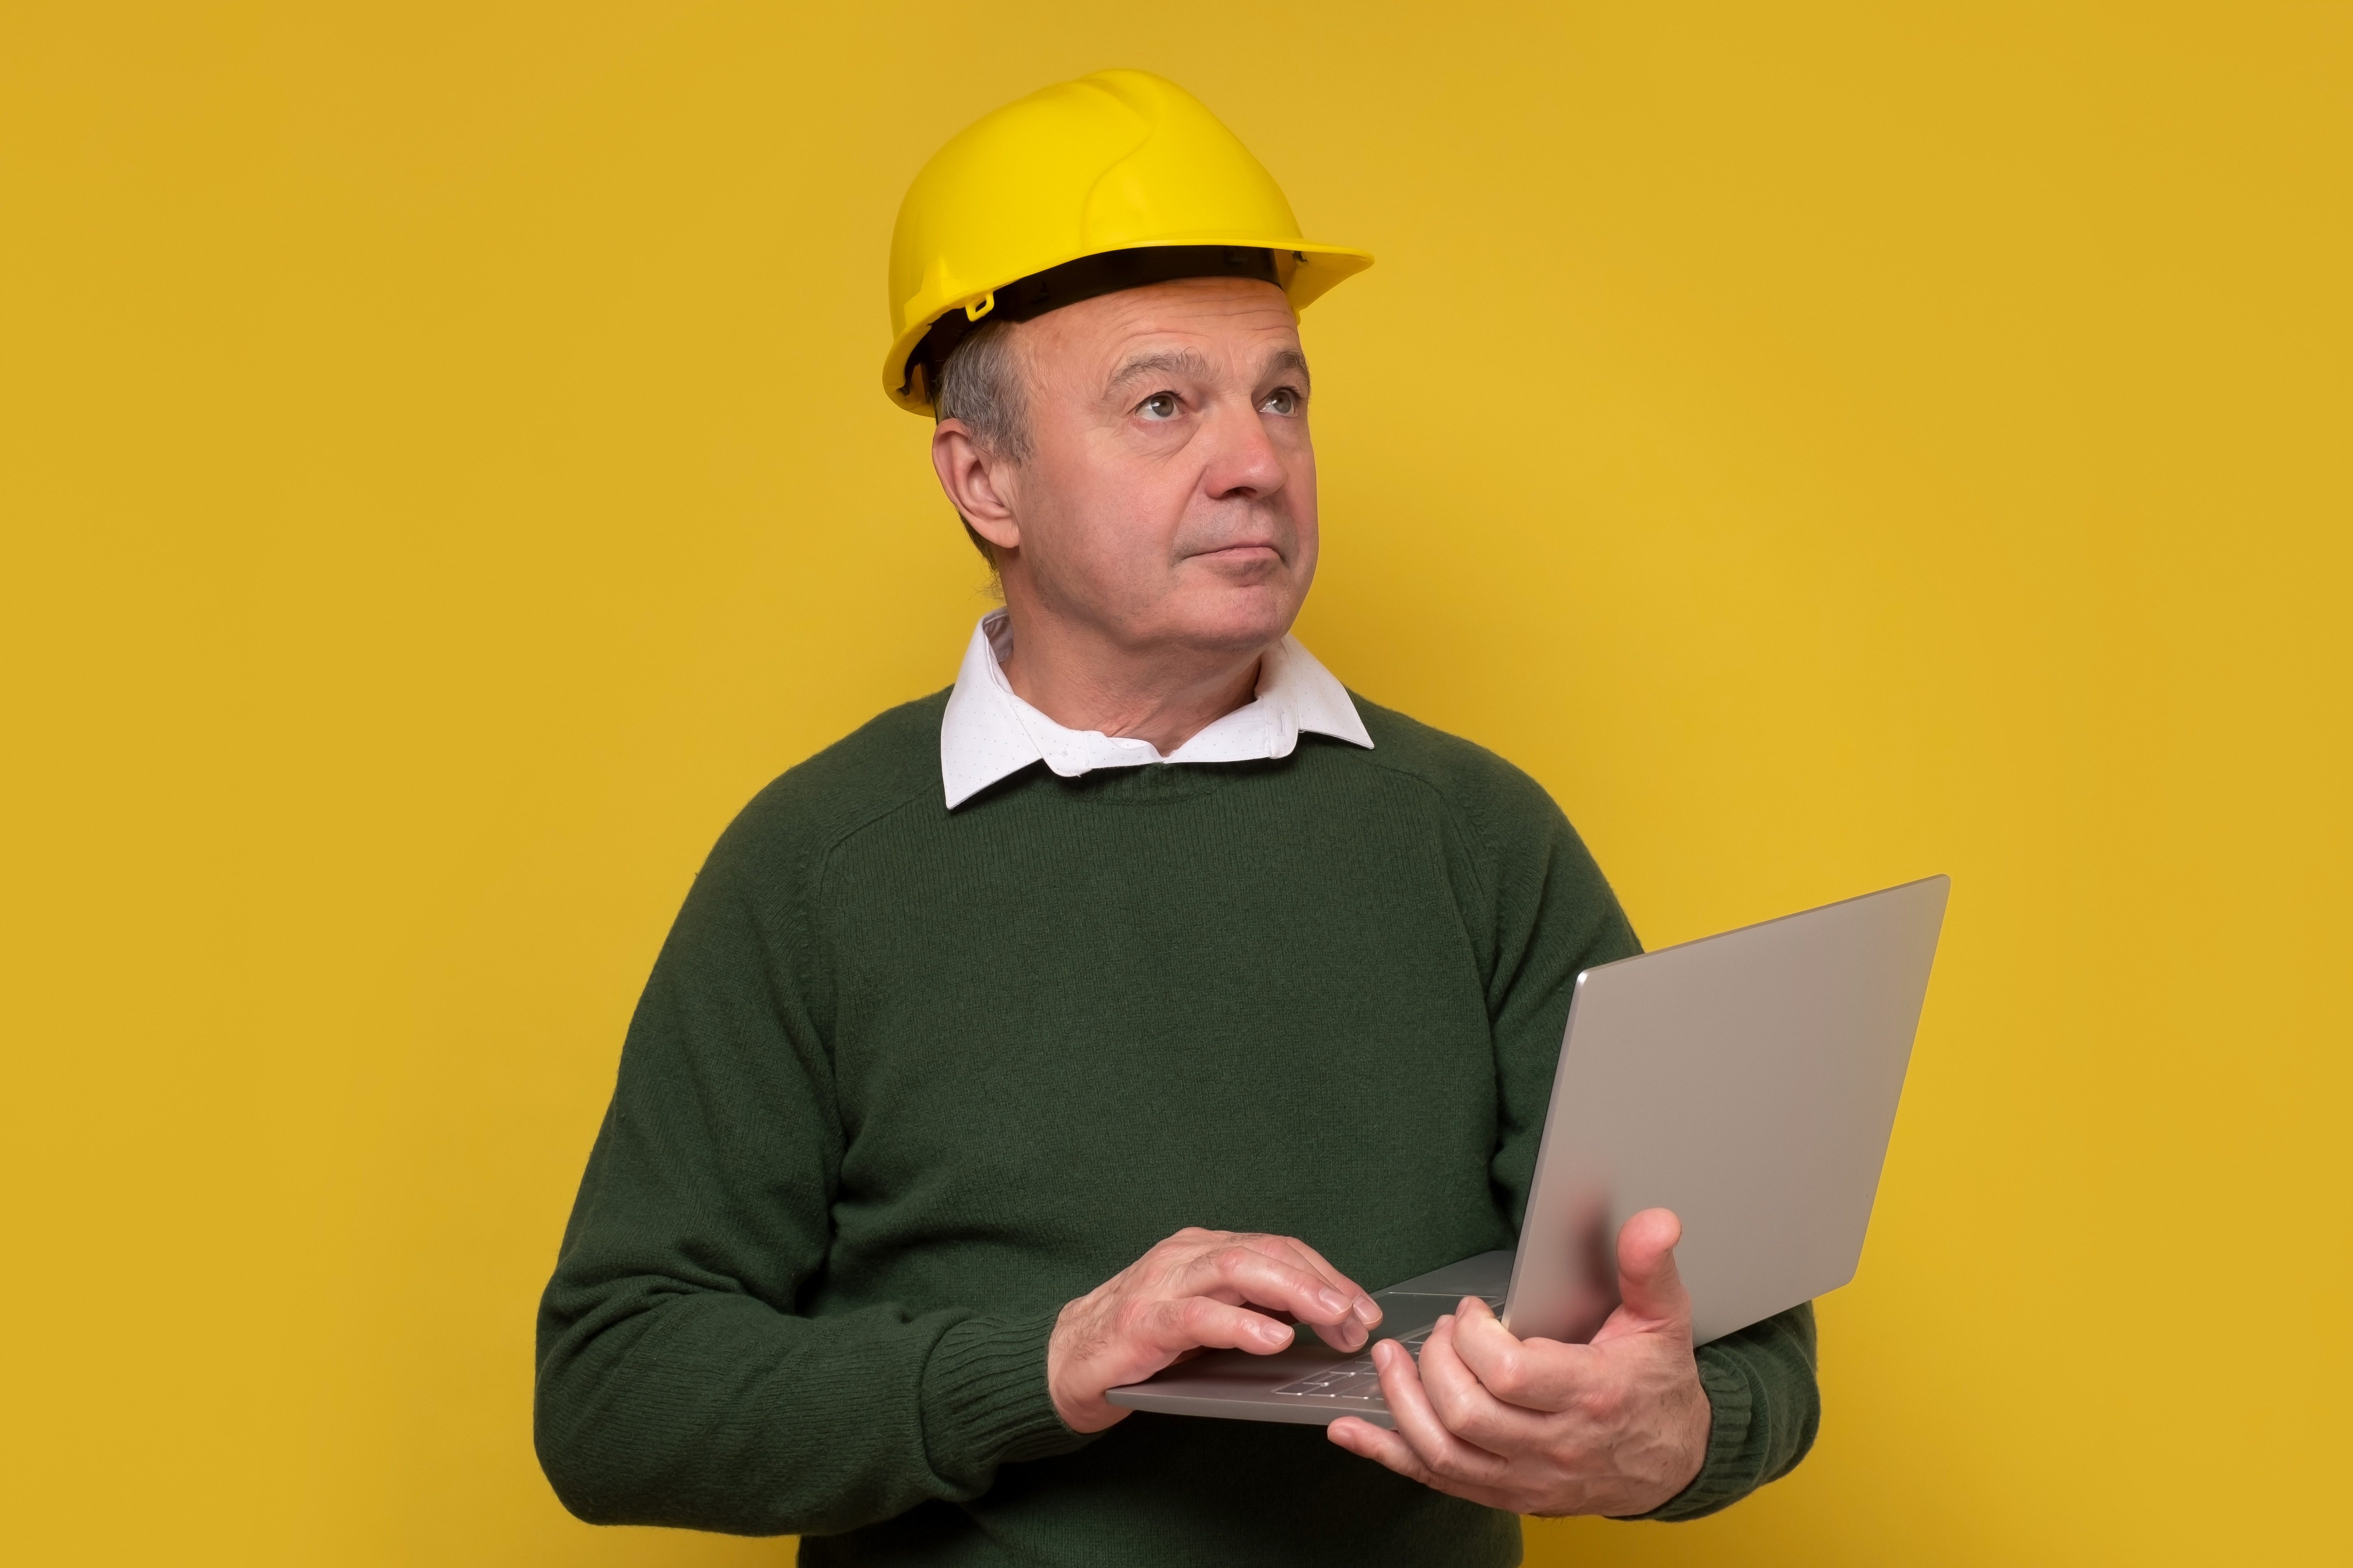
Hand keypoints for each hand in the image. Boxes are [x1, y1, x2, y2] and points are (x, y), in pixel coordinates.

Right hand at [1049, 1227, 1382, 1432]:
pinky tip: (1272, 1339)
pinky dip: (1240, 1325)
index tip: (1362, 1309)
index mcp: (1203, 1251)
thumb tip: (1318, 1317)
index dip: (1327, 1275)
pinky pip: (1197, 1316)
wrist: (1060, 1363)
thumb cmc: (1138, 1343)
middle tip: (1358, 1317)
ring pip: (1236, 1269)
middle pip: (1265, 1252)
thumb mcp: (1204, 1318)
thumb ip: (1249, 1308)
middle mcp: (1184, 1257)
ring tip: (1331, 1315)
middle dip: (1320, 1282)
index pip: (1278, 1249)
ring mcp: (1161, 1285)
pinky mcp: (1141, 1323)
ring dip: (1292, 1291)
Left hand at [1327, 1208, 1709, 1516]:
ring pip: (1443, 1451)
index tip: (1472, 1311)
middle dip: (1435, 1362)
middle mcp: (1555, 1445)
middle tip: (1439, 1332)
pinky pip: (1437, 1480)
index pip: (1507, 1372)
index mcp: (1590, 1395)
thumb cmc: (1658, 1387)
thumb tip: (1655, 1221)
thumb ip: (1649, 1269)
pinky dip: (1388, 1455)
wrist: (1673, 1463)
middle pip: (1465, 1412)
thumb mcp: (1663, 1321)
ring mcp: (1528, 1478)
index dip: (1473, 1335)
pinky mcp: (1507, 1495)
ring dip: (1402, 1402)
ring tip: (1388, 1360)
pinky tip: (1351, 1431)